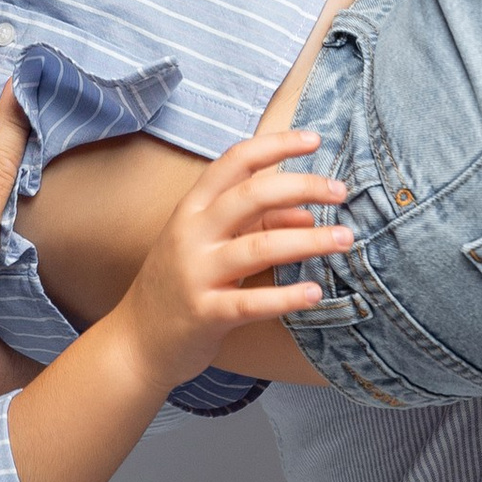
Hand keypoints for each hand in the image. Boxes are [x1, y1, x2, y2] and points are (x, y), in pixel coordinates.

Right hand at [106, 129, 352, 390]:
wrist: (136, 342)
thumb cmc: (180, 286)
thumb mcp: (211, 246)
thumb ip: (257, 224)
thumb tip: (308, 213)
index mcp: (192, 209)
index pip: (235, 161)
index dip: (275, 145)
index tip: (315, 139)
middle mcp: (191, 234)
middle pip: (251, 196)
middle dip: (302, 187)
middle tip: (342, 191)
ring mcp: (196, 274)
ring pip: (259, 247)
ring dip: (308, 241)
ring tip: (345, 239)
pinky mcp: (204, 314)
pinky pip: (251, 303)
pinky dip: (286, 297)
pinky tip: (316, 293)